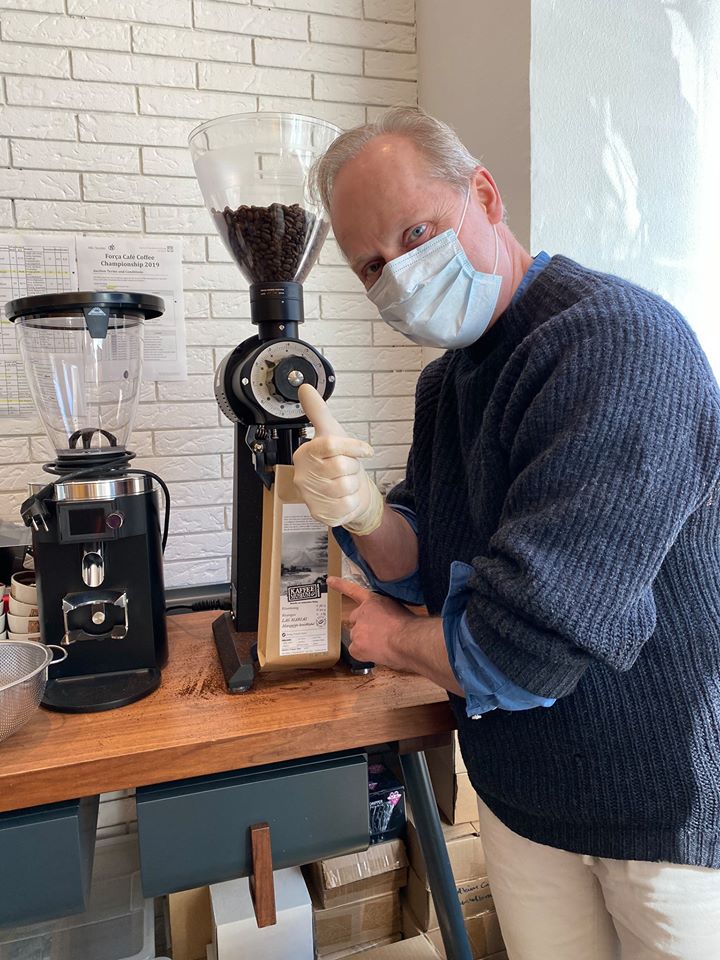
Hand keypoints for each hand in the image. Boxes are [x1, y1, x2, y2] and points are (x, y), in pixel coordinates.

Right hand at [294, 384, 383, 534]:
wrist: (345, 491)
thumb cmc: (338, 461)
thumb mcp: (332, 433)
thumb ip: (318, 410)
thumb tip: (305, 388)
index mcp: (304, 453)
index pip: (331, 445)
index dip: (353, 447)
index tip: (364, 450)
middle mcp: (303, 475)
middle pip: (342, 466)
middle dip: (353, 467)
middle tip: (348, 469)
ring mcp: (310, 496)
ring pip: (346, 486)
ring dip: (354, 484)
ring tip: (346, 482)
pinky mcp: (321, 514)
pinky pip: (348, 504)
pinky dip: (353, 501)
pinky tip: (346, 497)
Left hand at [329, 576, 414, 668]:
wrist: (407, 640)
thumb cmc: (409, 627)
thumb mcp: (398, 609)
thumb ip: (385, 612)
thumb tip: (385, 623)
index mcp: (373, 601)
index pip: (354, 591)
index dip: (341, 585)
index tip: (330, 581)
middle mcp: (362, 613)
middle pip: (355, 620)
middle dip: (363, 627)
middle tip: (378, 634)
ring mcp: (357, 629)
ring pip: (357, 637)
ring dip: (366, 641)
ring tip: (384, 644)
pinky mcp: (355, 645)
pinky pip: (356, 651)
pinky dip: (364, 653)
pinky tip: (377, 652)